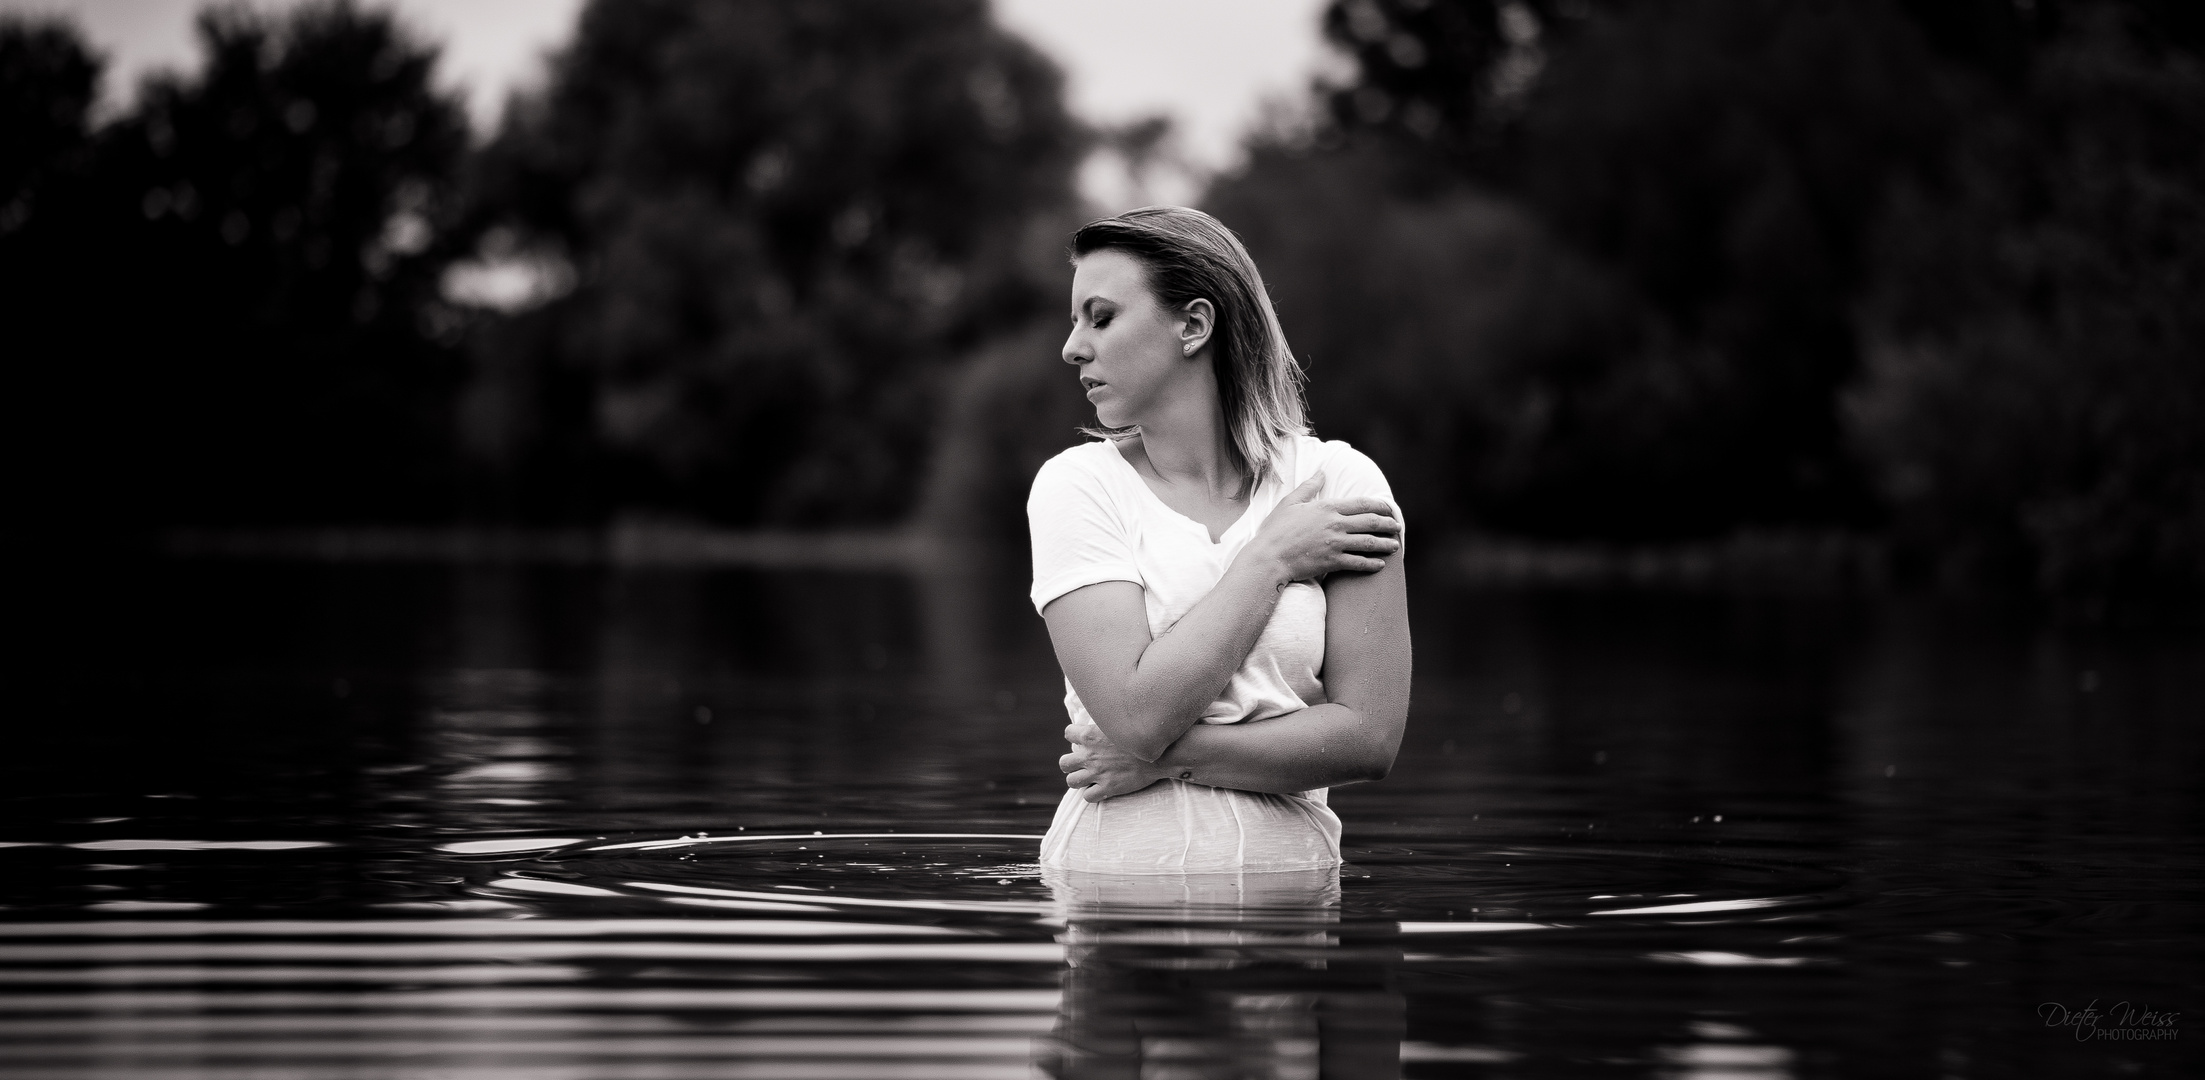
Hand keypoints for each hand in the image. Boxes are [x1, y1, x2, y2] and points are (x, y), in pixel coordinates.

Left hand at [1060, 721, 1166, 801]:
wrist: (1161, 755)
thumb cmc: (1144, 735)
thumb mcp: (1121, 722)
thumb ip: (1108, 721)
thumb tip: (1106, 714)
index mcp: (1091, 735)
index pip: (1068, 733)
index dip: (1075, 736)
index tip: (1084, 739)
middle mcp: (1090, 755)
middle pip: (1064, 763)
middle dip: (1071, 764)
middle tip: (1083, 764)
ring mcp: (1097, 773)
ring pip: (1071, 782)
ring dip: (1079, 780)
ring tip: (1089, 778)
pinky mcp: (1108, 788)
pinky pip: (1088, 797)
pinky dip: (1092, 794)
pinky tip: (1101, 789)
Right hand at [1246, 471, 1399, 581]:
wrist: (1268, 557)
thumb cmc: (1275, 530)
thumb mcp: (1290, 503)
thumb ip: (1309, 487)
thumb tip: (1322, 472)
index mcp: (1327, 508)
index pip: (1362, 504)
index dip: (1380, 506)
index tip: (1390, 509)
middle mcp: (1335, 525)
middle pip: (1371, 523)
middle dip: (1388, 525)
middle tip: (1397, 527)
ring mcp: (1335, 544)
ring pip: (1369, 543)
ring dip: (1386, 544)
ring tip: (1395, 545)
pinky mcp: (1333, 562)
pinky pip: (1359, 562)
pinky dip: (1373, 564)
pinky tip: (1381, 565)